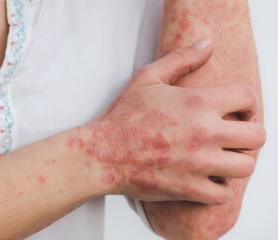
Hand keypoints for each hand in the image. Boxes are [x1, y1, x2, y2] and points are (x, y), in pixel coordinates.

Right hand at [68, 40, 265, 204]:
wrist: (102, 153)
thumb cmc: (123, 116)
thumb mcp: (147, 78)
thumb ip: (181, 59)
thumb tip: (207, 44)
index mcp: (197, 103)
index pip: (248, 98)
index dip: (247, 103)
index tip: (237, 110)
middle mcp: (204, 134)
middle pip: (257, 136)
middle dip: (248, 133)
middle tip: (232, 134)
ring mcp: (198, 164)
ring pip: (246, 167)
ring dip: (237, 161)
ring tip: (222, 156)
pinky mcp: (188, 188)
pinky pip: (223, 193)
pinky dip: (219, 187)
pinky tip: (205, 176)